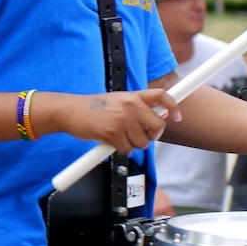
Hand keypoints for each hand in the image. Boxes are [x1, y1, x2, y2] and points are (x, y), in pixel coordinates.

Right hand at [47, 88, 171, 152]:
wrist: (69, 111)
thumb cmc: (92, 108)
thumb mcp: (117, 100)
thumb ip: (136, 106)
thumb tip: (158, 117)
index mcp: (133, 96)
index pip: (161, 96)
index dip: (174, 106)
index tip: (177, 117)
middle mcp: (130, 106)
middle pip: (158, 126)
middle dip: (152, 135)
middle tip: (142, 136)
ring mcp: (122, 120)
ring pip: (143, 142)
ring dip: (133, 144)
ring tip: (119, 137)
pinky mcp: (112, 133)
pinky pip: (128, 149)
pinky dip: (121, 149)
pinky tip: (110, 141)